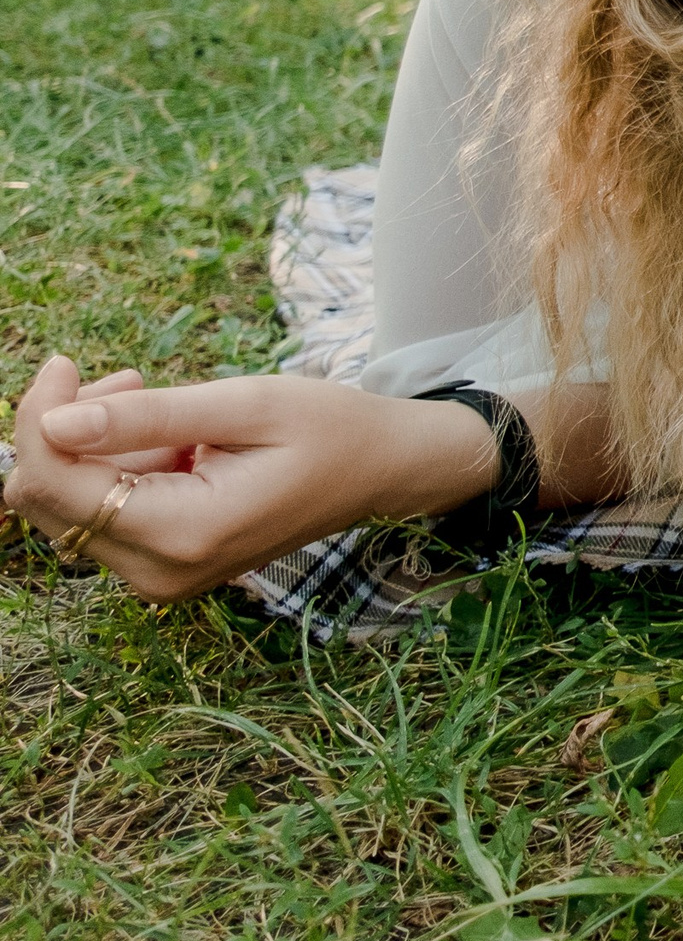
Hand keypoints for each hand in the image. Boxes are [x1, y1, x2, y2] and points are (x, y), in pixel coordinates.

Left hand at [5, 356, 496, 602]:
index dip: (41, 417)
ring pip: (67, 507)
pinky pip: (100, 515)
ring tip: (159, 403)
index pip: (57, 482)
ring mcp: (160, 576)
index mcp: (185, 532)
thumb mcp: (246, 405)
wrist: (383, 471)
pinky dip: (114, 466)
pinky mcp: (163, 566)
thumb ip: (148, 417)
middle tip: (129, 381)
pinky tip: (166, 437)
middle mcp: (161, 571)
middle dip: (65, 431)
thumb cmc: (330, 429)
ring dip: (91, 446)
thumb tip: (56, 421)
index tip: (66, 364)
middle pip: (47, 501)